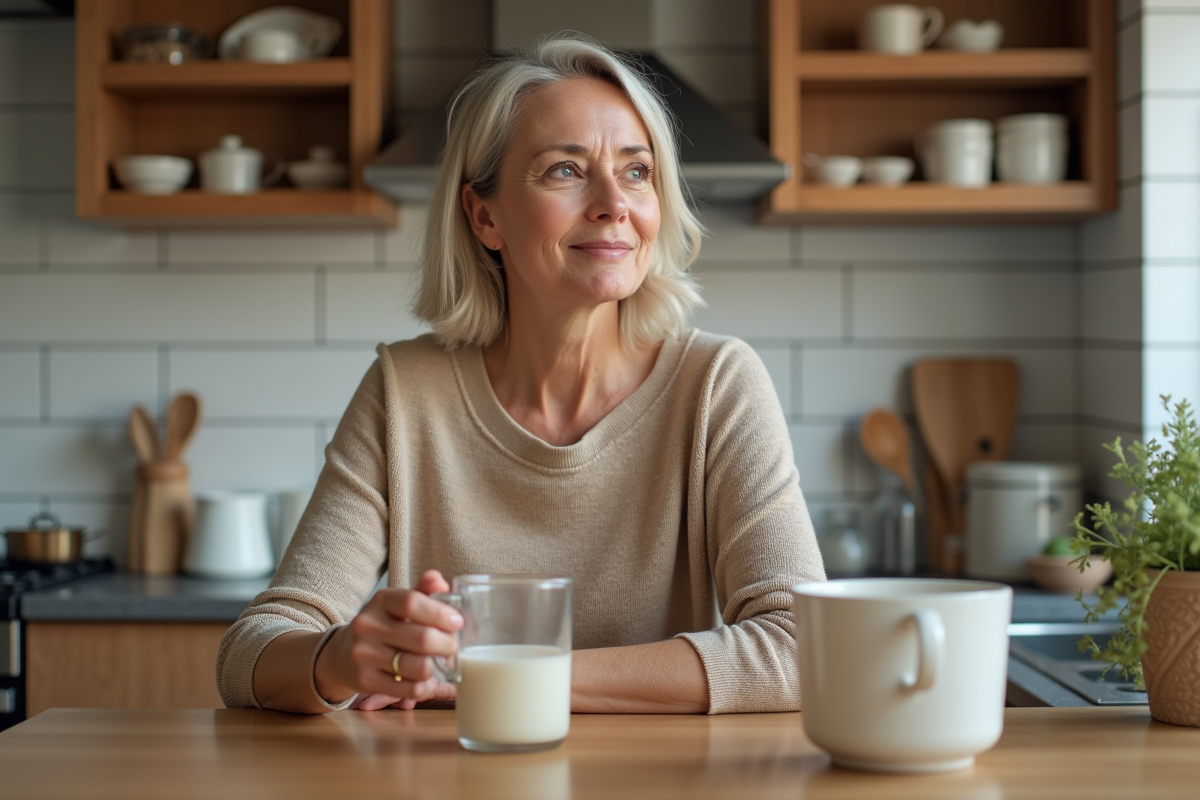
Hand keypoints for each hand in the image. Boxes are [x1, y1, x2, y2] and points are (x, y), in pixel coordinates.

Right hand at [315, 569, 462, 709]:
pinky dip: (426, 686)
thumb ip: (423, 591)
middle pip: (422, 639)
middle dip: (447, 645)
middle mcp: (368, 625)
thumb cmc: (384, 625)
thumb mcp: (399, 604)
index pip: (413, 602)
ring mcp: (364, 654)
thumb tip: (440, 581)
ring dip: (438, 667)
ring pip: (419, 667)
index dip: (441, 613)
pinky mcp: (365, 681)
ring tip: (439, 663)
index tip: (457, 622)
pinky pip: (410, 689)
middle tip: (452, 647)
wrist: (343, 653)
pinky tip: (426, 680)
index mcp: (381, 600)